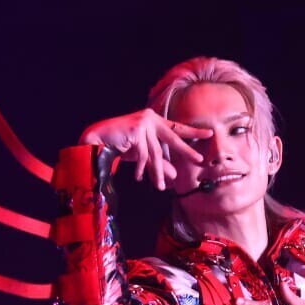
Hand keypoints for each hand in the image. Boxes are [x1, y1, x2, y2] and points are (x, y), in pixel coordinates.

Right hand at [80, 109, 210, 189]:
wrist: (96, 141)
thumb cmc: (119, 145)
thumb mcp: (142, 155)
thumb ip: (158, 163)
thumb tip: (175, 176)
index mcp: (154, 120)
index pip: (176, 127)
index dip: (192, 132)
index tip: (209, 134)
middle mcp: (151, 118)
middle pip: (173, 137)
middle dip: (185, 151)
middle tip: (199, 160)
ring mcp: (144, 122)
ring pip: (156, 152)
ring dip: (156, 171)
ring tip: (159, 187)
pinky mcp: (137, 129)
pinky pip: (143, 154)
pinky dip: (140, 168)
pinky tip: (138, 177)